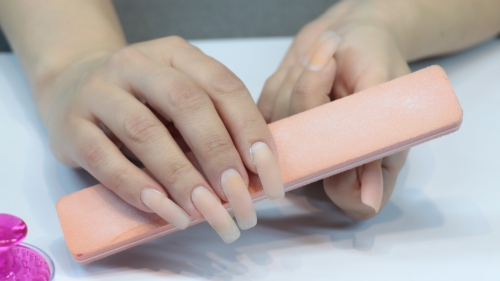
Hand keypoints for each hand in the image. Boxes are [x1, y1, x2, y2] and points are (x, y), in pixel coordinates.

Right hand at [43, 36, 283, 242]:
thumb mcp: (179, 98)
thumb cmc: (141, 100)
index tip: (266, 173)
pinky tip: (164, 210)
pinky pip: (105, 159)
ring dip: (181, 177)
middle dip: (219, 154)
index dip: (250, 129)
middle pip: (187, 104)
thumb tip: (254, 174)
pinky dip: (138, 189)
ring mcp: (99, 92)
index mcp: (176, 54)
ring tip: (206, 212)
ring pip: (145, 132)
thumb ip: (211, 123)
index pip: (223, 86)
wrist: (70, 86)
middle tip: (238, 197)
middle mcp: (137, 65)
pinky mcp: (71, 125)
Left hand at [258, 0, 410, 219]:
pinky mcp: (272, 127)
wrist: (347, 35)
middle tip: (328, 64)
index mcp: (370, 164)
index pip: (353, 204)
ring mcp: (299, 150)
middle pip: (305, 167)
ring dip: (298, 85)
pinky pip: (264, 112)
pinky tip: (303, 68)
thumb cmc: (375, 57)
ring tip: (322, 60)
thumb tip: (370, 192)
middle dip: (310, 103)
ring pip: (281, 133)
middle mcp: (331, 165)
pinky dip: (282, 83)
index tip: (340, 129)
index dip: (343, 181)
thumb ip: (376, 131)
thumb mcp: (383, 83)